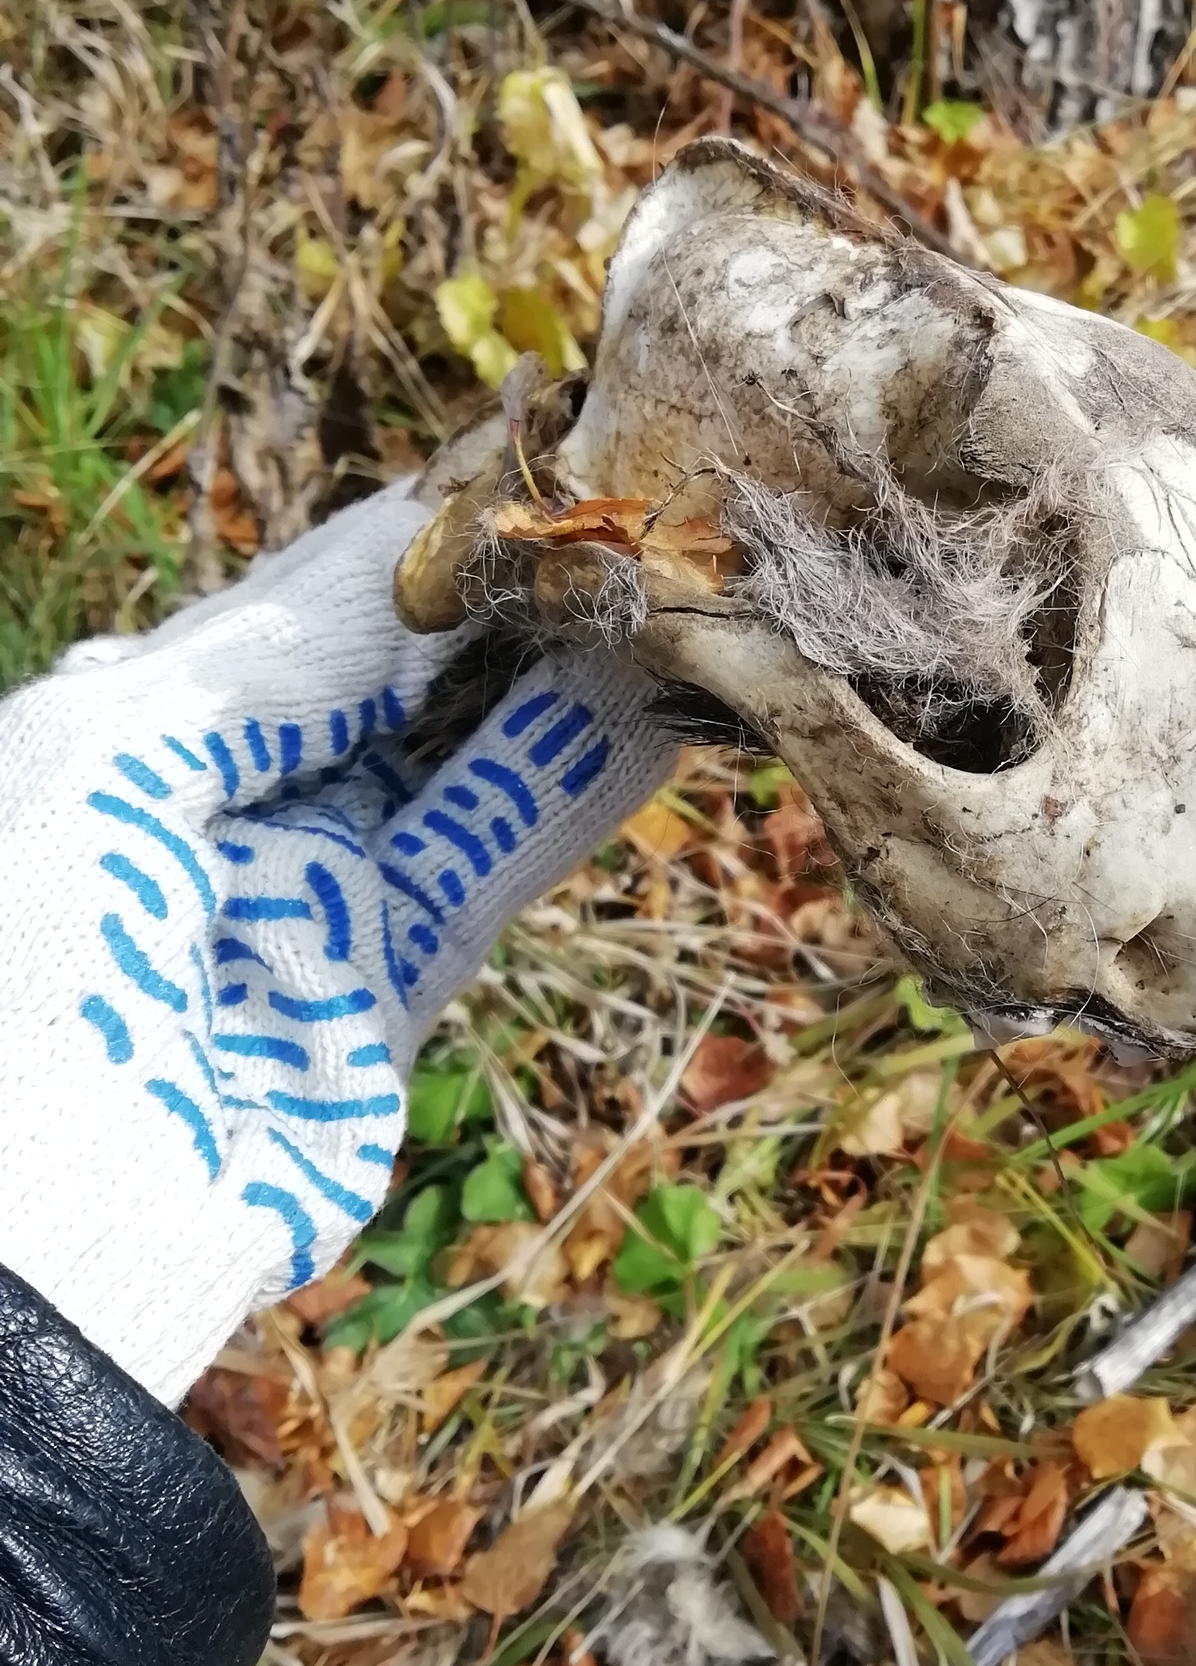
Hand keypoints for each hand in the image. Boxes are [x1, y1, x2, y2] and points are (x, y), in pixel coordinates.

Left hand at [0, 484, 675, 1404]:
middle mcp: (225, 795)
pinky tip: (651, 717)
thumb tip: (426, 546)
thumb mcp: (128, 743)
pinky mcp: (386, 986)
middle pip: (395, 675)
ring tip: (663, 598)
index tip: (533, 467)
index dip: (417, 542)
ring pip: (456, 758)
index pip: (304, 605)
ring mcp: (311, 890)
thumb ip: (287, 646)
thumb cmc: (34, 937)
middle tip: (625, 526)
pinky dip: (566, 790)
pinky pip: (487, 861)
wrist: (52, 1199)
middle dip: (500, 606)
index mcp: (134, 722)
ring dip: (554, 682)